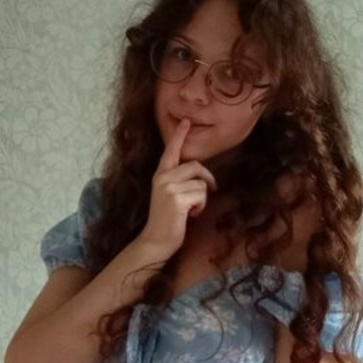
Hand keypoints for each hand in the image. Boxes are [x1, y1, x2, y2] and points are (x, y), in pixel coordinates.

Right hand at [138, 118, 216, 260]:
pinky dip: (201, 207)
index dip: (179, 135)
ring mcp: (168, 187)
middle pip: (196, 165)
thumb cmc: (167, 221)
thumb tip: (200, 176)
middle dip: (207, 179)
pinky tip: (190, 215)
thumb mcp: (170, 196)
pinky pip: (202, 195)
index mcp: (160, 175)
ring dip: (202, 199)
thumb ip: (179, 181)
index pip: (171, 151)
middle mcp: (162, 178)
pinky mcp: (176, 199)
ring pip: (202, 183)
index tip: (186, 121)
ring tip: (190, 210)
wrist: (155, 241)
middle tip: (206, 194)